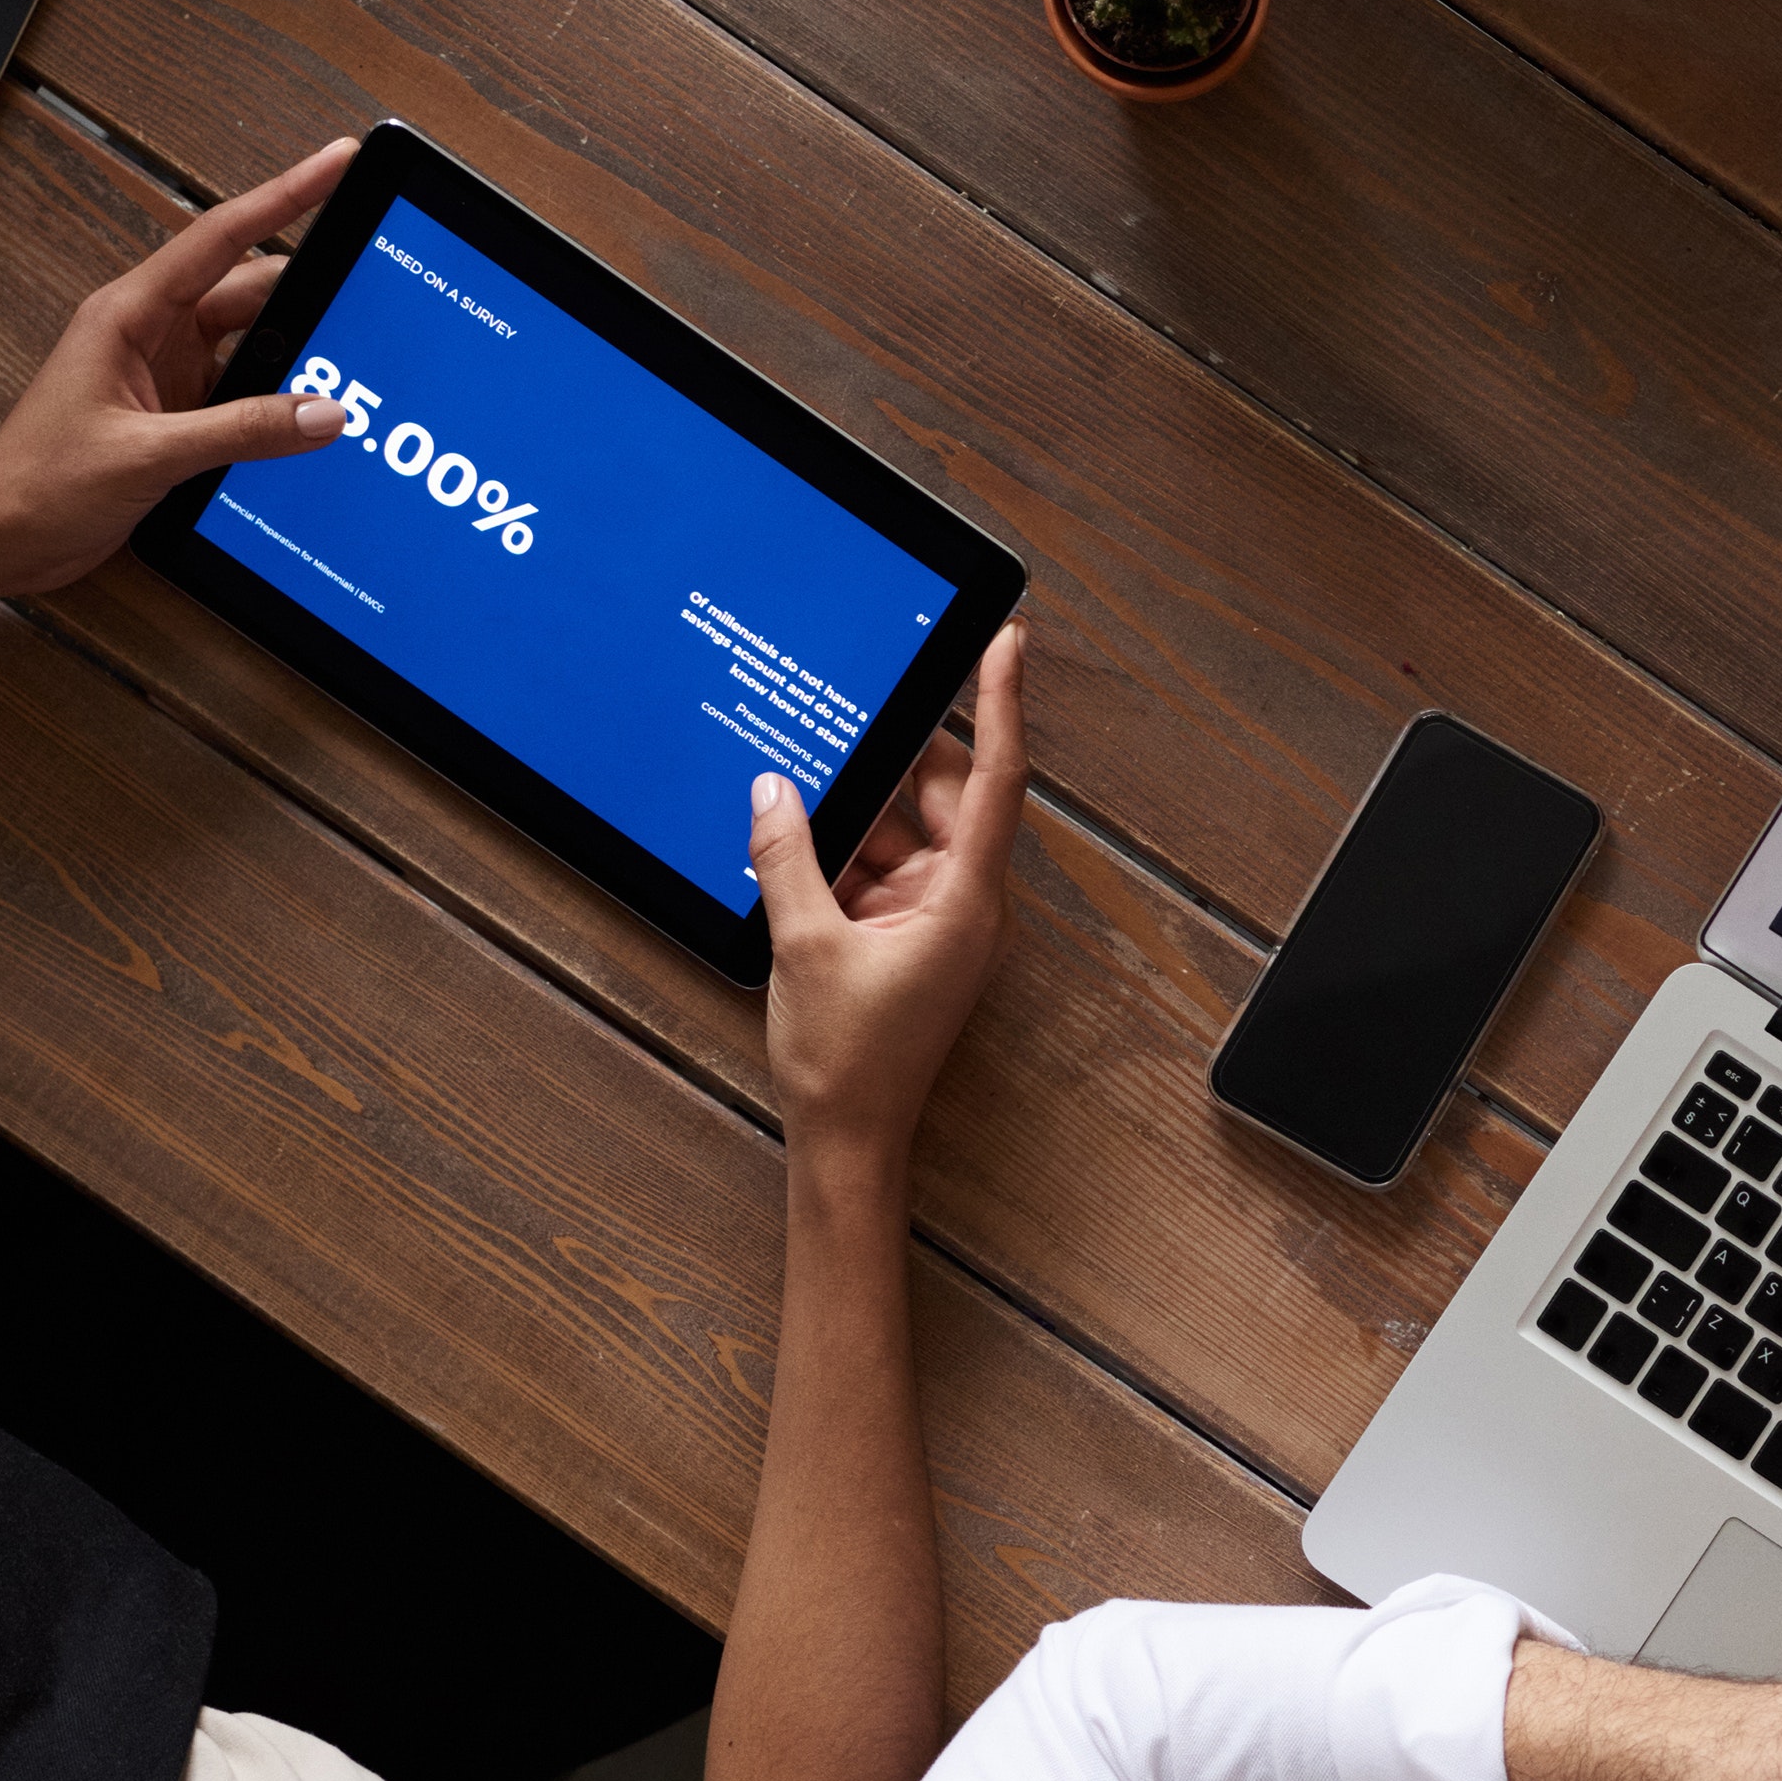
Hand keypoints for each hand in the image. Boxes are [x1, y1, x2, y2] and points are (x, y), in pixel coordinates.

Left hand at [0, 137, 365, 588]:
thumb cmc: (37, 484)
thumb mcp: (146, 455)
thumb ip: (241, 430)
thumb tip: (322, 412)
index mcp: (129, 314)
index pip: (223, 237)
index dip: (286, 194)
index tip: (336, 162)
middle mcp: (150, 332)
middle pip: (252, 290)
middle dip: (313, 287)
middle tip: (374, 283)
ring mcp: (166, 371)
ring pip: (255, 341)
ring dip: (299, 351)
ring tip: (355, 356)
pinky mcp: (176, 412)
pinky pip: (245, 389)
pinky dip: (281, 398)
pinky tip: (313, 413)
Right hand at [751, 626, 1030, 1164]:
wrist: (846, 1137)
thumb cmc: (847, 1060)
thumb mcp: (804, 944)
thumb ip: (787, 858)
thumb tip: (774, 790)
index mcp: (965, 899)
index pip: (996, 778)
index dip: (1002, 703)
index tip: (1007, 642)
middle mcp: (963, 901)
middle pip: (940, 795)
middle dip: (892, 757)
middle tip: (847, 706)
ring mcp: (934, 916)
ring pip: (900, 829)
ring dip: (853, 812)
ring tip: (799, 777)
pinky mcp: (903, 932)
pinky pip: (877, 866)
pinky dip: (839, 851)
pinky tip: (792, 835)